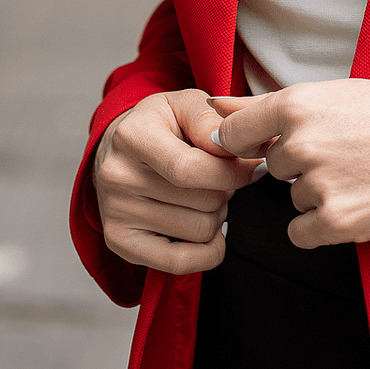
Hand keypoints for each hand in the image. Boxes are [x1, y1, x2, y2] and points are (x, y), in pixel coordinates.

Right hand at [94, 89, 260, 275]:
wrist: (120, 149)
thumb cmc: (161, 125)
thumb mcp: (186, 104)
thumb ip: (211, 120)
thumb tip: (235, 150)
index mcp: (132, 136)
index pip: (191, 170)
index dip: (233, 172)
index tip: (254, 166)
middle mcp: (117, 177)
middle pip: (204, 201)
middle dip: (227, 189)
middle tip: (217, 177)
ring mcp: (115, 213)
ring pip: (200, 231)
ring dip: (217, 215)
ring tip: (203, 195)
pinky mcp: (120, 243)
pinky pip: (180, 263)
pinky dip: (207, 250)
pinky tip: (205, 228)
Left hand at [209, 80, 369, 249]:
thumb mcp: (333, 94)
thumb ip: (265, 105)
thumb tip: (212, 107)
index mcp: (297, 103)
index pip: (234, 133)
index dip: (251, 142)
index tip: (274, 145)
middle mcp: (301, 142)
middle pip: (271, 167)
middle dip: (301, 165)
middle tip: (347, 154)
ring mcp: (318, 184)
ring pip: (292, 197)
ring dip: (318, 193)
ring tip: (362, 174)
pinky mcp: (336, 222)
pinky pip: (300, 231)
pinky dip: (322, 225)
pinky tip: (356, 202)